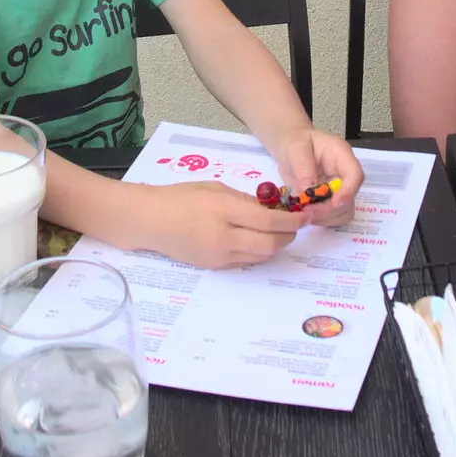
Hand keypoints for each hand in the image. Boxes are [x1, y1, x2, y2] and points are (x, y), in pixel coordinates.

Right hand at [141, 182, 306, 269]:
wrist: (150, 220)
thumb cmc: (181, 197)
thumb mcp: (216, 189)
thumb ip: (245, 201)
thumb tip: (272, 210)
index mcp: (224, 211)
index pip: (268, 221)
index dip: (292, 221)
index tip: (305, 216)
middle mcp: (223, 237)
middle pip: (269, 244)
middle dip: (288, 236)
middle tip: (294, 227)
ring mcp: (219, 256)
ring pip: (260, 256)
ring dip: (274, 246)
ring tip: (277, 233)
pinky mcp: (214, 267)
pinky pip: (245, 262)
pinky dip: (258, 253)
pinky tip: (256, 240)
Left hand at [273, 128, 363, 226]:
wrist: (289, 146)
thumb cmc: (294, 141)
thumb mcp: (296, 148)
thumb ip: (303, 168)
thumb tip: (308, 190)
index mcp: (341, 156)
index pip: (355, 175)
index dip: (348, 191)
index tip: (334, 203)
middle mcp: (344, 175)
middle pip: (350, 199)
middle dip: (330, 210)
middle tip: (307, 211)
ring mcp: (339, 190)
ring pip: (344, 212)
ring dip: (325, 218)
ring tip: (304, 213)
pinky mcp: (330, 201)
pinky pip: (332, 217)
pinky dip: (320, 220)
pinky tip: (305, 214)